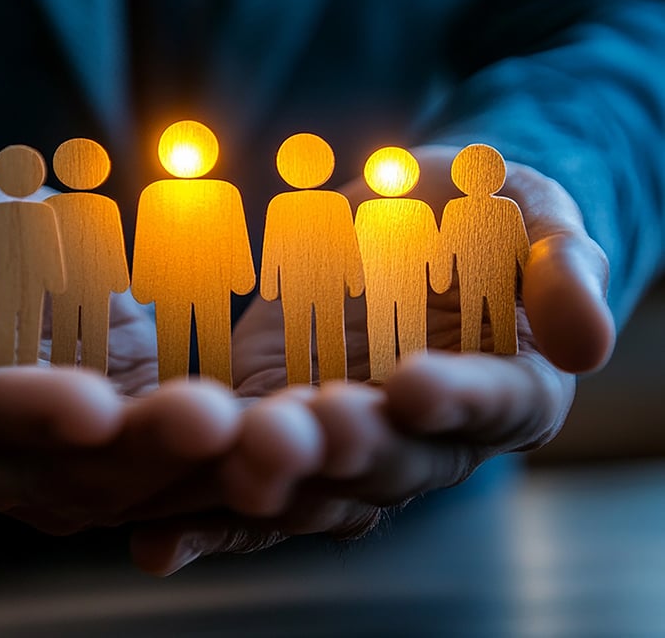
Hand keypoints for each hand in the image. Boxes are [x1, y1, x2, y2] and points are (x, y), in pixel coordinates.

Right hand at [0, 169, 242, 534]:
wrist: (9, 266)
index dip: (35, 414)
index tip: (94, 406)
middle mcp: (0, 458)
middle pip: (71, 471)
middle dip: (144, 448)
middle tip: (211, 418)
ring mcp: (70, 466)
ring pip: (134, 488)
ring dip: (194, 469)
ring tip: (256, 433)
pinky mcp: (128, 451)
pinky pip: (175, 471)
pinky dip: (220, 463)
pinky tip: (269, 438)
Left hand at [130, 145, 615, 573]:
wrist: (407, 221)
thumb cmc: (482, 214)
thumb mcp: (531, 218)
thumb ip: (559, 272)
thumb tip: (590, 344)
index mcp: (505, 387)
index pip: (495, 403)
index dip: (459, 397)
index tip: (416, 383)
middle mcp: (429, 434)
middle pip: (396, 458)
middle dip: (351, 445)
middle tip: (306, 427)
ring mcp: (351, 439)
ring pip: (319, 481)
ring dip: (277, 480)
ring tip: (238, 461)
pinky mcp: (285, 432)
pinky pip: (251, 479)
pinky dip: (211, 509)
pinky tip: (160, 536)